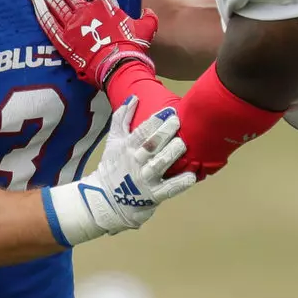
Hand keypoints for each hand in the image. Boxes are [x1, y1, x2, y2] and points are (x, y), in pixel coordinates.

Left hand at [28, 0, 156, 88]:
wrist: (119, 65)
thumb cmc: (133, 47)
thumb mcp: (146, 28)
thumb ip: (147, 18)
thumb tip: (149, 12)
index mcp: (105, 6)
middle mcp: (86, 11)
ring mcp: (72, 24)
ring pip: (54, 2)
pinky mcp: (63, 39)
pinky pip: (48, 22)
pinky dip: (39, 9)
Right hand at [44, 97, 195, 245]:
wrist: (105, 200)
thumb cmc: (114, 166)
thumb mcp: (114, 141)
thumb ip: (122, 119)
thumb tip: (133, 97)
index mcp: (127, 147)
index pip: (141, 132)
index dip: (154, 121)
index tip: (168, 111)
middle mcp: (136, 162)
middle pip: (151, 145)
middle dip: (164, 132)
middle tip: (178, 121)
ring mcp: (145, 180)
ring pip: (159, 164)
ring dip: (172, 153)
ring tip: (183, 143)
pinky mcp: (153, 196)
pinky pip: (168, 189)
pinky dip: (180, 183)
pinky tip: (192, 175)